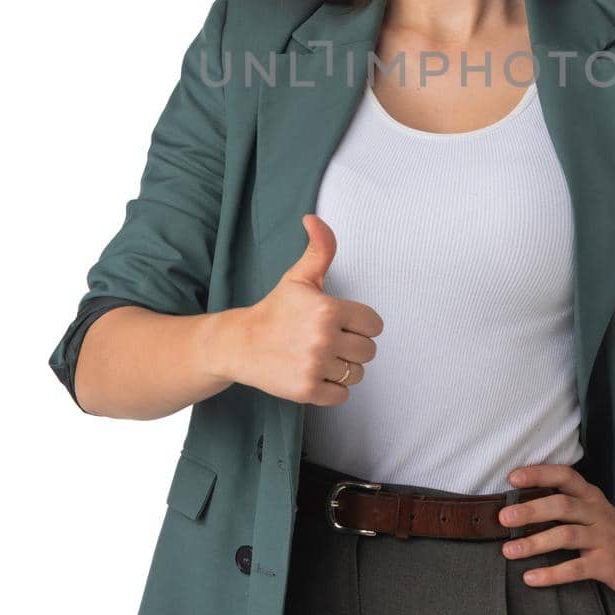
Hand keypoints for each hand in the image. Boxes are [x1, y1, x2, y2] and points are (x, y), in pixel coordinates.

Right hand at [205, 214, 383, 404]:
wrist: (240, 344)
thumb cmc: (275, 309)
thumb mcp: (298, 277)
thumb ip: (320, 248)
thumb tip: (313, 218)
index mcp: (328, 309)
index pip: (374, 324)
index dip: (360, 324)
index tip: (341, 323)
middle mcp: (324, 338)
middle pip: (369, 351)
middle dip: (353, 347)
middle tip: (329, 341)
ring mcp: (315, 366)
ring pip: (357, 374)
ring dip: (343, 368)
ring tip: (320, 357)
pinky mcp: (307, 390)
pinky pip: (342, 396)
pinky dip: (333, 389)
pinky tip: (315, 374)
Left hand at [498, 463, 614, 601]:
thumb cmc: (612, 536)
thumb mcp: (593, 512)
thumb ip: (566, 504)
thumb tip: (520, 504)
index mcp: (591, 497)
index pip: (565, 476)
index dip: (539, 474)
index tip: (512, 478)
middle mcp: (596, 513)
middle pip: (561, 505)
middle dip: (530, 510)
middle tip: (503, 518)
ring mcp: (603, 539)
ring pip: (566, 535)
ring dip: (535, 542)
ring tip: (509, 550)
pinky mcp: (606, 564)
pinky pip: (576, 568)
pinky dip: (552, 573)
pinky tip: (530, 578)